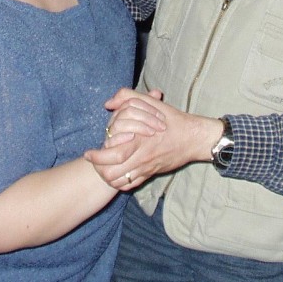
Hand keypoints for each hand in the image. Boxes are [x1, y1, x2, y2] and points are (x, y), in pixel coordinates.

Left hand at [84, 88, 222, 190]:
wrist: (193, 139)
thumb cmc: (172, 119)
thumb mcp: (150, 102)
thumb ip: (127, 97)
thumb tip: (108, 104)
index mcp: (140, 139)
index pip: (113, 154)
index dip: (97, 156)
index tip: (89, 153)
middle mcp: (141, 157)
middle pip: (112, 173)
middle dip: (99, 169)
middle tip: (93, 162)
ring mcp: (146, 168)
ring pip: (120, 182)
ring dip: (108, 177)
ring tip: (102, 168)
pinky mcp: (151, 174)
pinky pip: (131, 185)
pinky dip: (120, 182)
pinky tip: (117, 174)